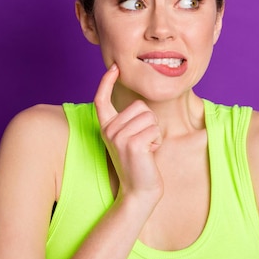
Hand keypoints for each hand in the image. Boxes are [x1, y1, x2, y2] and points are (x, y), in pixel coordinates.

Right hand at [94, 64, 163, 203]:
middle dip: (150, 122)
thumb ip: (131, 121)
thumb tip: (140, 104)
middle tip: (143, 143)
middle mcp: (109, 130)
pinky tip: (149, 154)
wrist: (139, 190)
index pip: (101, 99)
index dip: (107, 82)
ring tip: (146, 149)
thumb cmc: (140, 163)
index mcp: (107, 127)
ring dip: (155, 133)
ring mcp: (118, 136)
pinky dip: (157, 141)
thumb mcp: (131, 138)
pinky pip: (155, 129)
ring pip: (149, 117)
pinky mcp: (132, 143)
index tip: (114, 67)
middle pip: (140, 106)